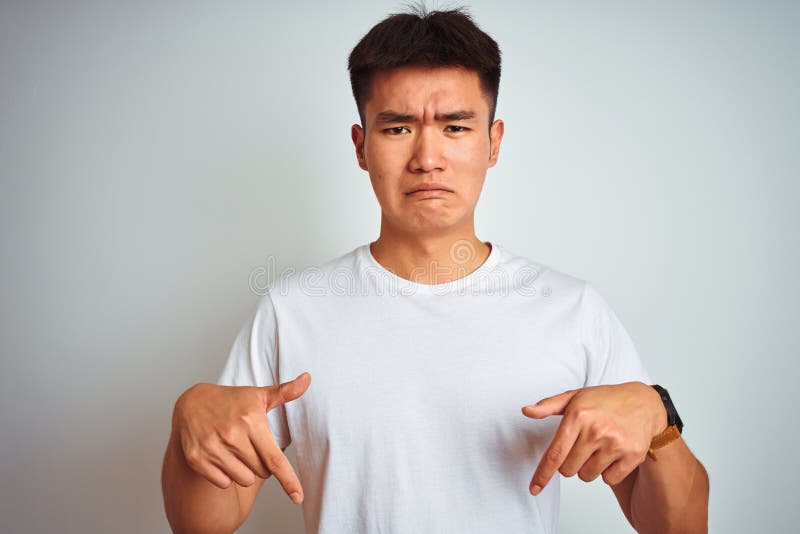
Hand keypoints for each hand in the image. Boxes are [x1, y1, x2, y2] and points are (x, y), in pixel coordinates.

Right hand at [172, 372, 311, 503]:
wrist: (192, 402)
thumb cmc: (232, 401)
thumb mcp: (258, 395)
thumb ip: (285, 392)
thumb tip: (308, 378)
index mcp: (251, 420)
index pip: (274, 458)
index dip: (288, 480)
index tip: (298, 497)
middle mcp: (231, 434)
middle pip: (261, 472)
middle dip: (262, 465)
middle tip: (252, 447)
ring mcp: (212, 447)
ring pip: (243, 479)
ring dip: (245, 471)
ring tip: (237, 451)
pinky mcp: (197, 458)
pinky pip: (223, 482)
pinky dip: (226, 475)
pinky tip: (222, 457)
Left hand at [521, 381, 665, 494]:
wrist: (644, 403)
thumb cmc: (605, 400)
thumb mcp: (575, 397)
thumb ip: (548, 405)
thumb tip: (526, 411)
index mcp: (579, 416)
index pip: (555, 453)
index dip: (543, 474)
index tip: (534, 488)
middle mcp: (597, 431)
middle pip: (568, 470)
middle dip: (570, 462)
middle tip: (581, 445)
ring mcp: (616, 444)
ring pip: (587, 476)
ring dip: (588, 467)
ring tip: (598, 447)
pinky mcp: (632, 456)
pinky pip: (608, 479)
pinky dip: (607, 471)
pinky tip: (612, 453)